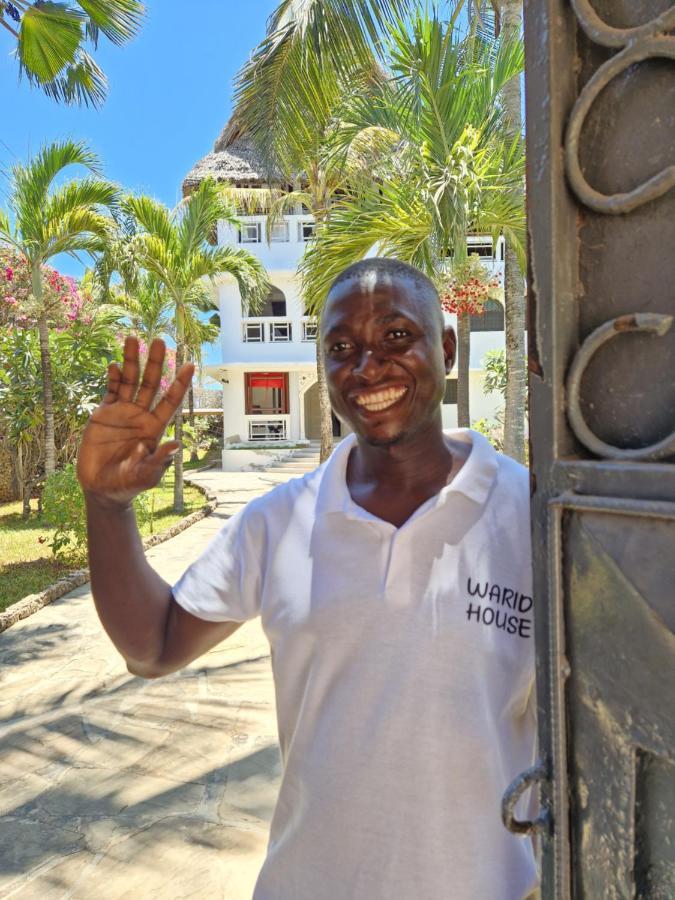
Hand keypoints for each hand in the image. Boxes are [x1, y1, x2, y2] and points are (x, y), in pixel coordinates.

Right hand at [77, 337, 194, 506]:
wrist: (102, 488)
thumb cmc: (128, 484)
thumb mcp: (145, 475)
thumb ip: (159, 461)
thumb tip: (176, 445)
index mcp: (155, 427)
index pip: (171, 400)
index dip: (180, 383)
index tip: (190, 364)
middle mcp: (141, 415)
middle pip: (151, 383)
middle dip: (156, 363)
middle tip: (160, 340)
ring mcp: (122, 412)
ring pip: (129, 381)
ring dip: (131, 360)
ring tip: (133, 338)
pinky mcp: (104, 414)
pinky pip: (110, 391)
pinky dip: (112, 377)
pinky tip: (114, 364)